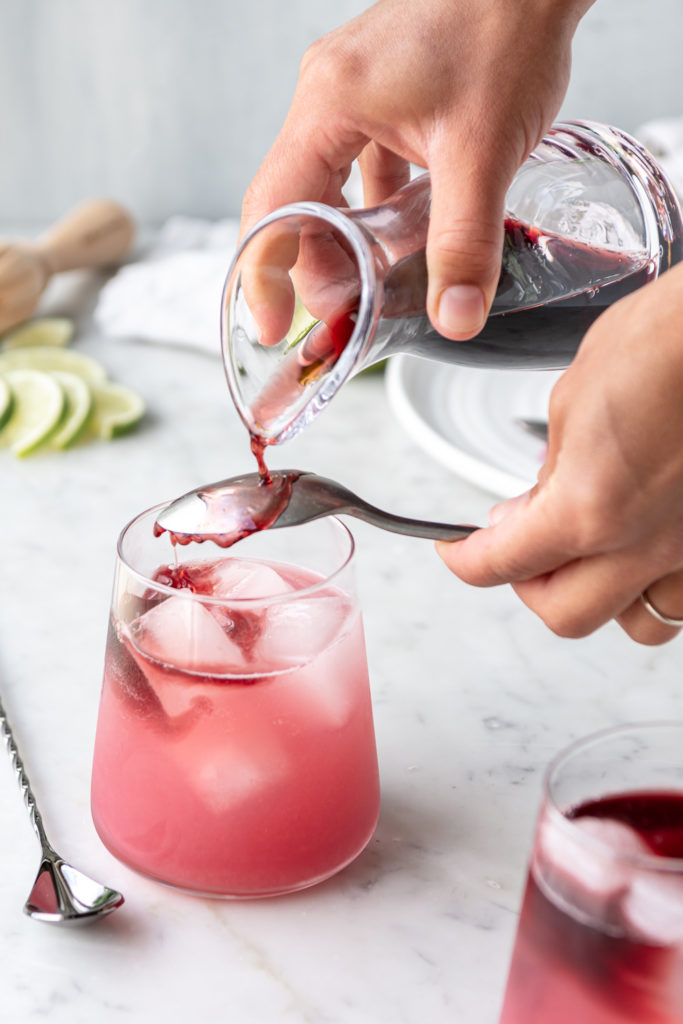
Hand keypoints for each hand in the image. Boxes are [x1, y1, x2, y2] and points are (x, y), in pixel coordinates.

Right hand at [240, 0, 592, 340]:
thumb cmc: (504, 29)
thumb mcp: (482, 152)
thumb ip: (465, 242)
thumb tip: (455, 317)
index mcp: (328, 105)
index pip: (270, 206)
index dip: (264, 275)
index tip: (270, 328)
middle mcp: (328, 99)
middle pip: (297, 206)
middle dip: (321, 267)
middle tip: (354, 315)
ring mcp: (353, 97)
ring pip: (330, 191)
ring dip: (351, 242)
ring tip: (381, 284)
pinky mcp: (383, 99)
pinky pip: (363, 169)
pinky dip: (380, 212)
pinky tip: (410, 236)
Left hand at [437, 263, 682, 644]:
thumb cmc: (665, 343)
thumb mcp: (572, 401)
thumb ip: (552, 469)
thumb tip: (538, 501)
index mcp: (589, 510)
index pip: (502, 564)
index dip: (465, 560)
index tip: (458, 552)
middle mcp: (645, 545)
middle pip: (564, 613)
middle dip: (528, 584)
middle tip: (518, 548)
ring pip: (639, 623)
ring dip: (602, 594)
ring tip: (590, 553)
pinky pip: (682, 594)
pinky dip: (657, 582)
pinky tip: (646, 541)